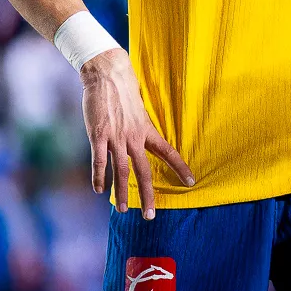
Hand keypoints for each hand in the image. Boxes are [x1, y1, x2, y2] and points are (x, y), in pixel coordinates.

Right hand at [80, 48, 191, 217]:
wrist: (108, 75)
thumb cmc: (123, 92)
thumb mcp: (139, 111)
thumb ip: (140, 128)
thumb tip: (141, 140)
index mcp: (147, 131)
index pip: (169, 153)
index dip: (180, 168)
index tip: (192, 182)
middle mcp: (134, 137)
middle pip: (144, 171)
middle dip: (148, 194)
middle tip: (151, 215)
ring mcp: (116, 137)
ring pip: (122, 171)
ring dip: (122, 192)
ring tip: (124, 210)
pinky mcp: (98, 135)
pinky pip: (99, 161)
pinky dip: (99, 177)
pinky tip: (99, 190)